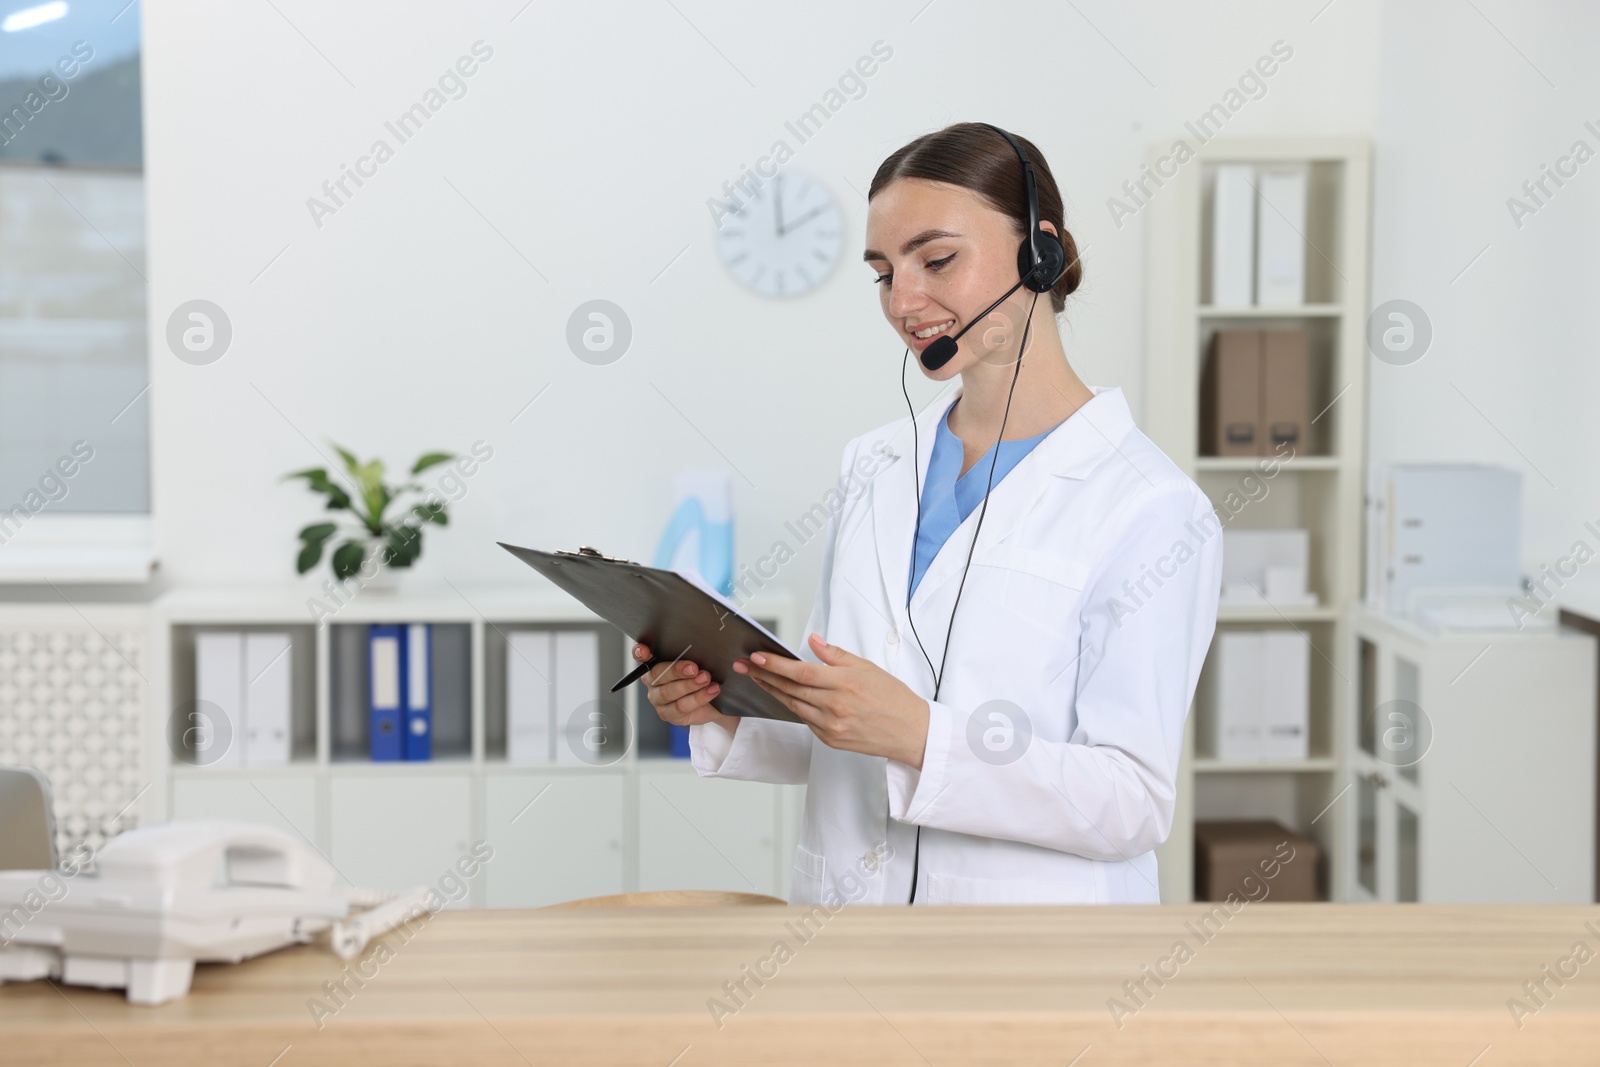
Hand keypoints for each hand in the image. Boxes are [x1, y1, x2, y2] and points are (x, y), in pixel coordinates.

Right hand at [634, 644, 738, 735]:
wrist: (713, 701)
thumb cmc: (701, 676)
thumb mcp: (698, 662)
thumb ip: (692, 654)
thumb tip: (700, 645)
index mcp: (654, 664)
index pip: (642, 657)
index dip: (640, 653)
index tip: (643, 650)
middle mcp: (652, 681)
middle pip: (657, 674)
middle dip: (676, 670)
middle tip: (694, 668)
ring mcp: (658, 699)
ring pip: (668, 692)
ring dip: (690, 685)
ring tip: (706, 679)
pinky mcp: (667, 714)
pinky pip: (680, 706)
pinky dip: (698, 698)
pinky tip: (711, 691)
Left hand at [733, 633, 929, 767]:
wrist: (912, 733)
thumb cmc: (893, 698)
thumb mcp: (868, 668)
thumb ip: (836, 655)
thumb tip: (813, 641)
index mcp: (846, 684)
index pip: (802, 672)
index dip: (776, 665)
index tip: (757, 657)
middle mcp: (836, 706)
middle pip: (791, 689)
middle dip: (765, 676)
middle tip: (745, 666)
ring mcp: (831, 726)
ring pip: (793, 705)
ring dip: (773, 691)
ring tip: (757, 678)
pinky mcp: (830, 740)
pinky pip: (806, 720)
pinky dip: (793, 706)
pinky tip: (784, 696)